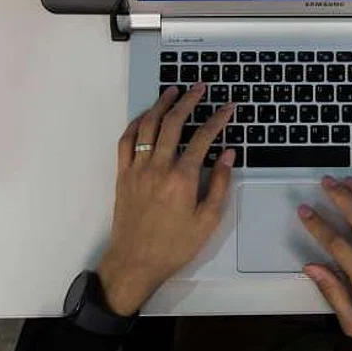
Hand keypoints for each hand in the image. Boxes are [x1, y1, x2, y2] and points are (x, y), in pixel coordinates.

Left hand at [96, 84, 234, 315]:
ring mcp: (137, 169)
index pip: (203, 138)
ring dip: (161, 105)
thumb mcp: (208, 220)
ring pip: (148, 126)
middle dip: (189, 101)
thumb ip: (219, 184)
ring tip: (173, 91)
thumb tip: (228, 154)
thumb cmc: (175, 245)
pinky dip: (136, 124)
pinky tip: (145, 116)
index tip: (228, 107)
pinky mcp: (123, 175)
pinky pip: (127, 141)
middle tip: (200, 88)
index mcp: (182, 178)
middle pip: (173, 123)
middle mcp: (158, 167)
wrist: (135, 262)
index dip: (218, 119)